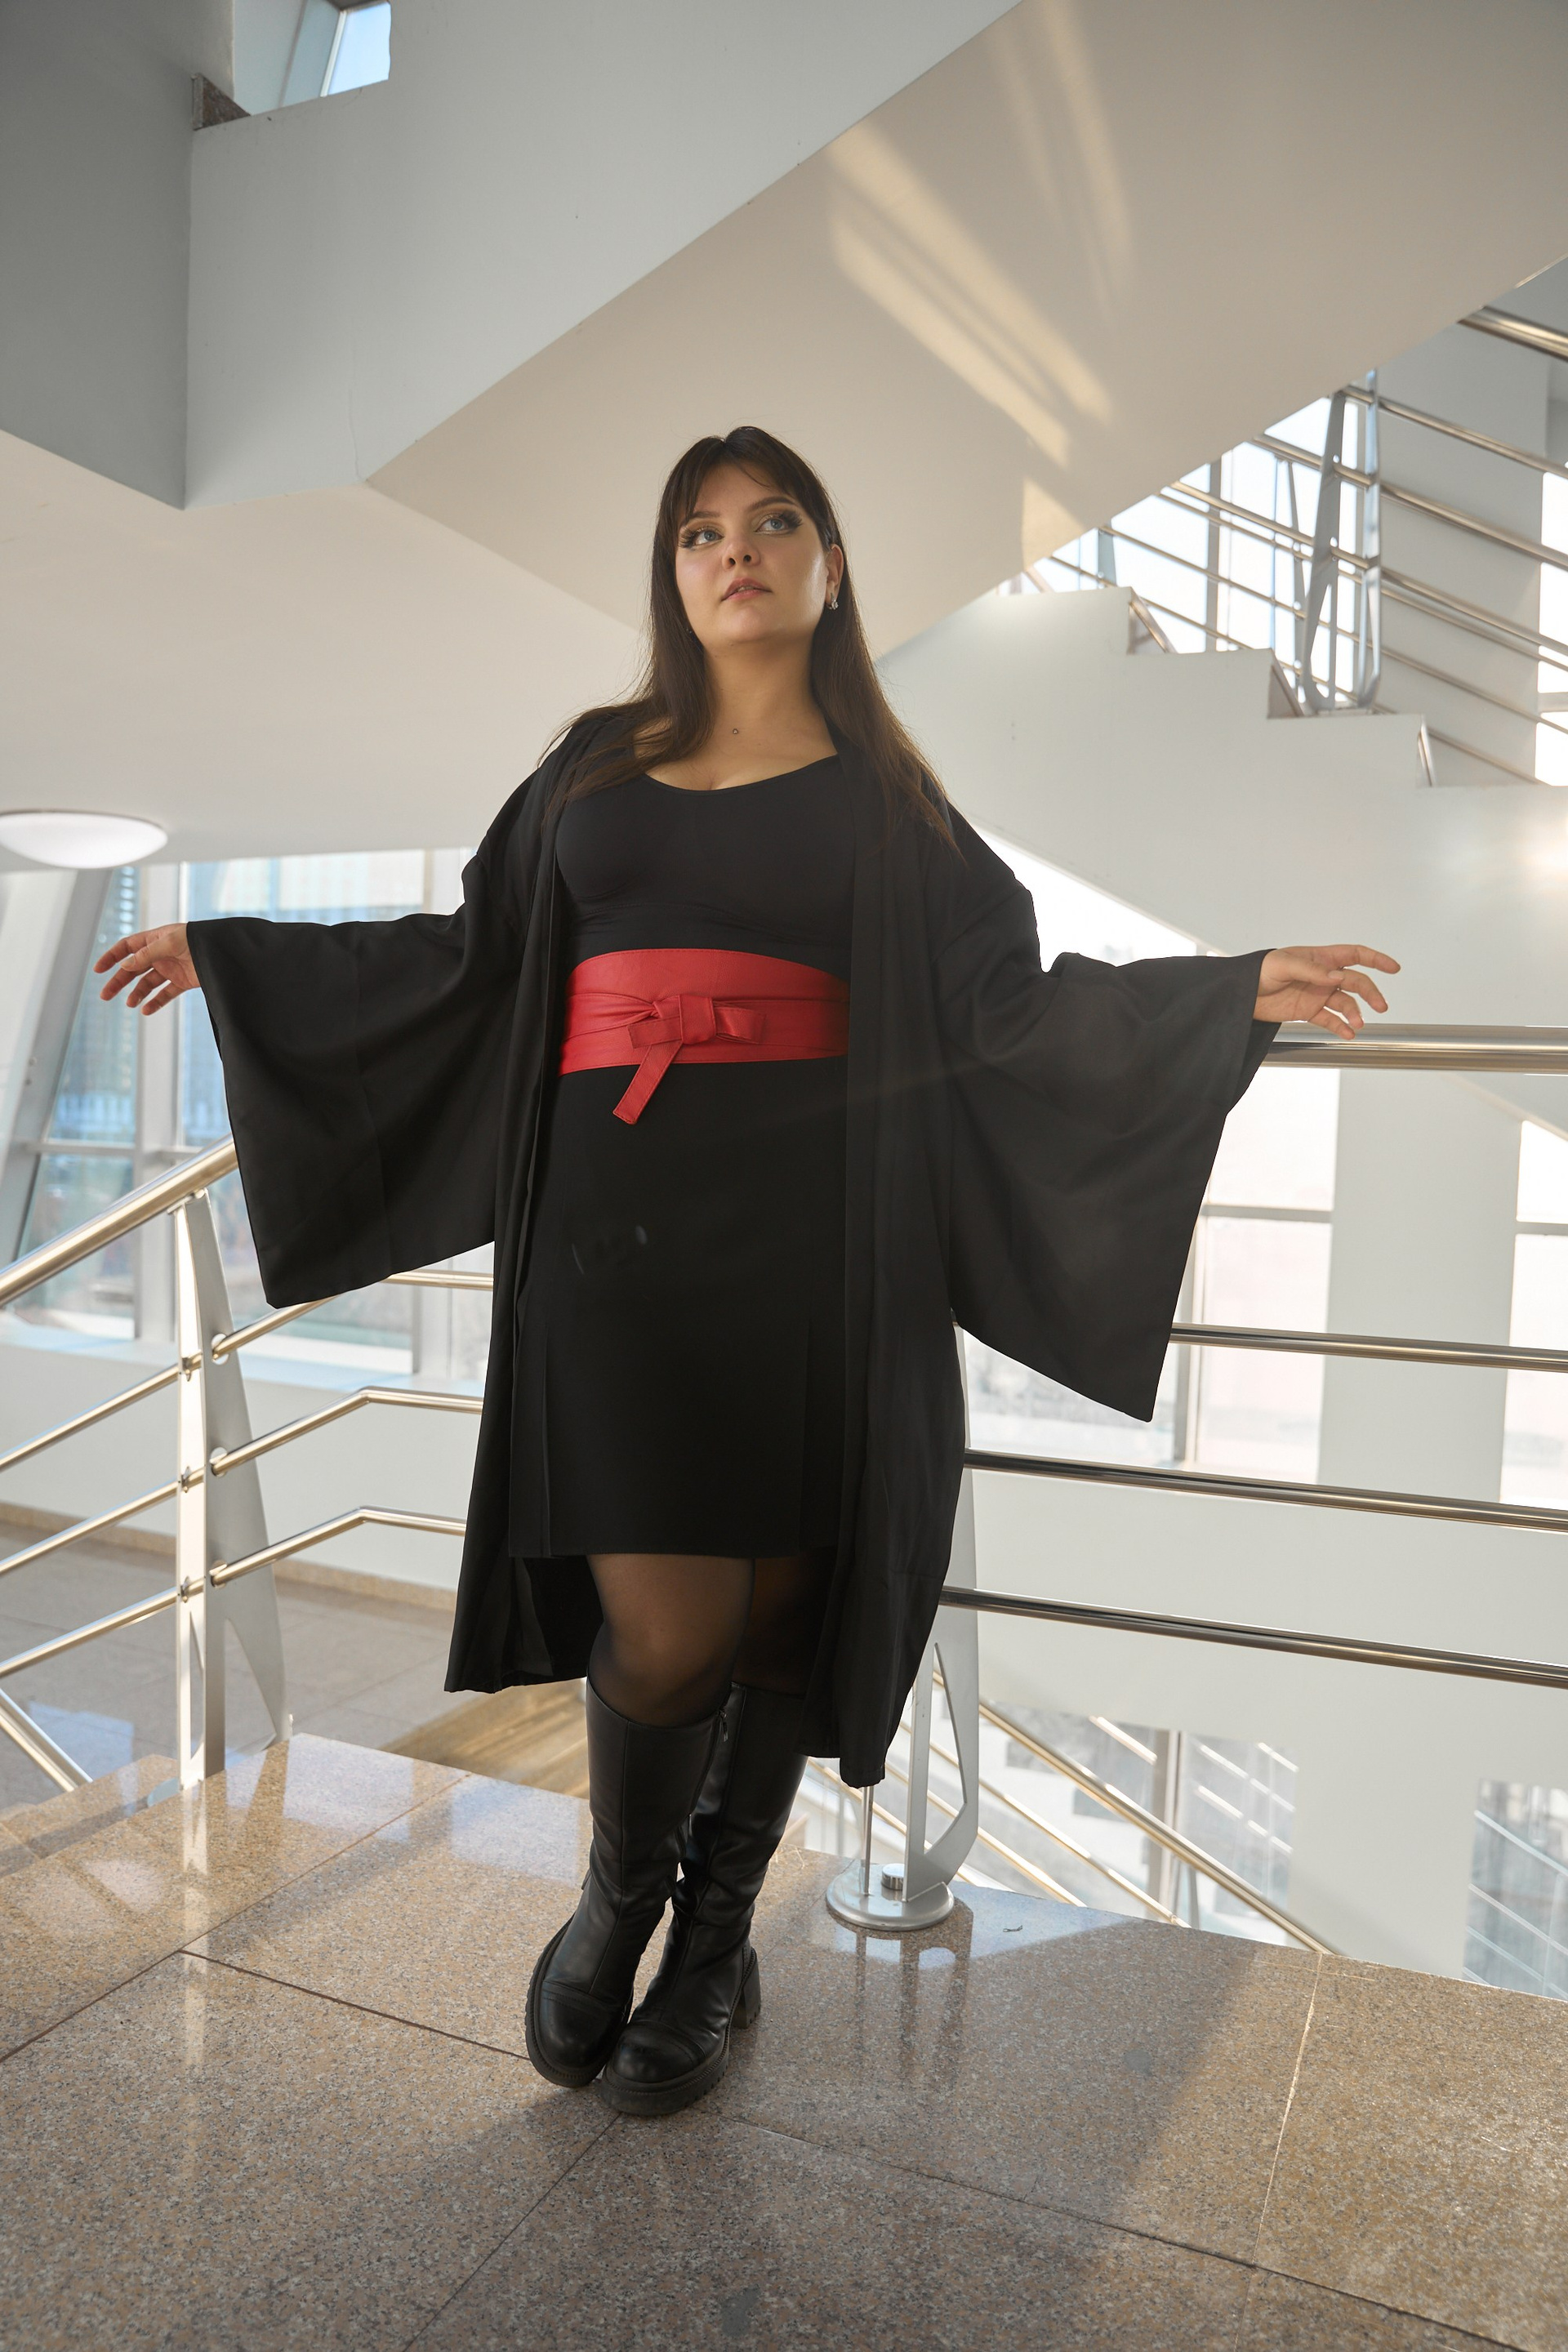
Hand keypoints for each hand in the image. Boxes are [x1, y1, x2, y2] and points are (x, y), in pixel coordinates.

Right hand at [95, 924, 199, 1014]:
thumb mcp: (169, 943)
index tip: (98, 970)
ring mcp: (172, 968)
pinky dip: (155, 1002)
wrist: (224, 951)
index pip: (127, 947)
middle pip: (133, 968)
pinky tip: (145, 1010)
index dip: (112, 957)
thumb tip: (124, 966)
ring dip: (137, 993)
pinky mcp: (183, 981)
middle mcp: (161, 954)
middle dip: (119, 981)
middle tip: (105, 995)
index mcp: (155, 939)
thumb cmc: (198, 939)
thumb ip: (147, 954)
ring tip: (130, 1004)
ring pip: (148, 983)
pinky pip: (165, 993)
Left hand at [1253, 944, 1397, 1037]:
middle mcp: (1323, 976)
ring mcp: (1317, 994)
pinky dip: (1340, 1027)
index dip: (1376, 960)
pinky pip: (1330, 1020)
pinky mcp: (1308, 1011)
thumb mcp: (1283, 965)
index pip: (1354, 955)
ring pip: (1345, 1003)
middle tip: (1380, 1007)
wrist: (1240, 994)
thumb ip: (1311, 971)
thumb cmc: (1258, 971)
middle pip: (1355, 982)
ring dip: (1354, 1013)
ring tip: (1358, 1025)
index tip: (1394, 968)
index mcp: (1320, 958)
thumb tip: (1337, 977)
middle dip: (1370, 993)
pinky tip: (1348, 1034)